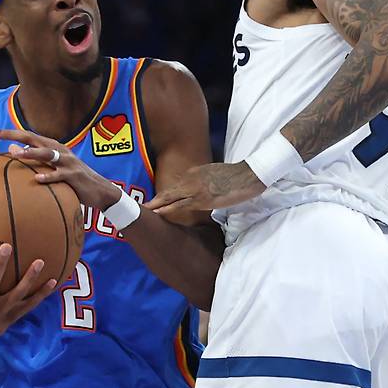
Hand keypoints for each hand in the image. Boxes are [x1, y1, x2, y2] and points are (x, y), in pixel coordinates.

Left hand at [0, 129, 120, 210]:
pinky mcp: (74, 175)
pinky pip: (59, 175)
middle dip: (12, 135)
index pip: (26, 135)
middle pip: (32, 138)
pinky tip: (37, 179)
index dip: (7, 132)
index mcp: (51, 146)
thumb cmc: (72, 179)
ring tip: (15, 154)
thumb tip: (12, 150)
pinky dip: (49, 176)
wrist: (99, 190)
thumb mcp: (53, 166)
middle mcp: (59, 149)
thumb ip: (34, 158)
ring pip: (47, 154)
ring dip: (31, 153)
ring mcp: (67, 161)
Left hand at [146, 161, 264, 217]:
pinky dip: (167, 210)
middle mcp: (191, 179)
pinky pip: (181, 205)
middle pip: (167, 192)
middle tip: (137, 208)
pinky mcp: (203, 198)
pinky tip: (157, 213)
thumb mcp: (215, 176)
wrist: (250, 173)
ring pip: (170, 198)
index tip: (151, 204)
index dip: (162, 197)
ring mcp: (196, 188)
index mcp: (194, 174)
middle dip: (153, 201)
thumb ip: (204, 183)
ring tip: (141, 213)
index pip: (174, 188)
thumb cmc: (237, 177)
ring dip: (155, 206)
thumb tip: (201, 195)